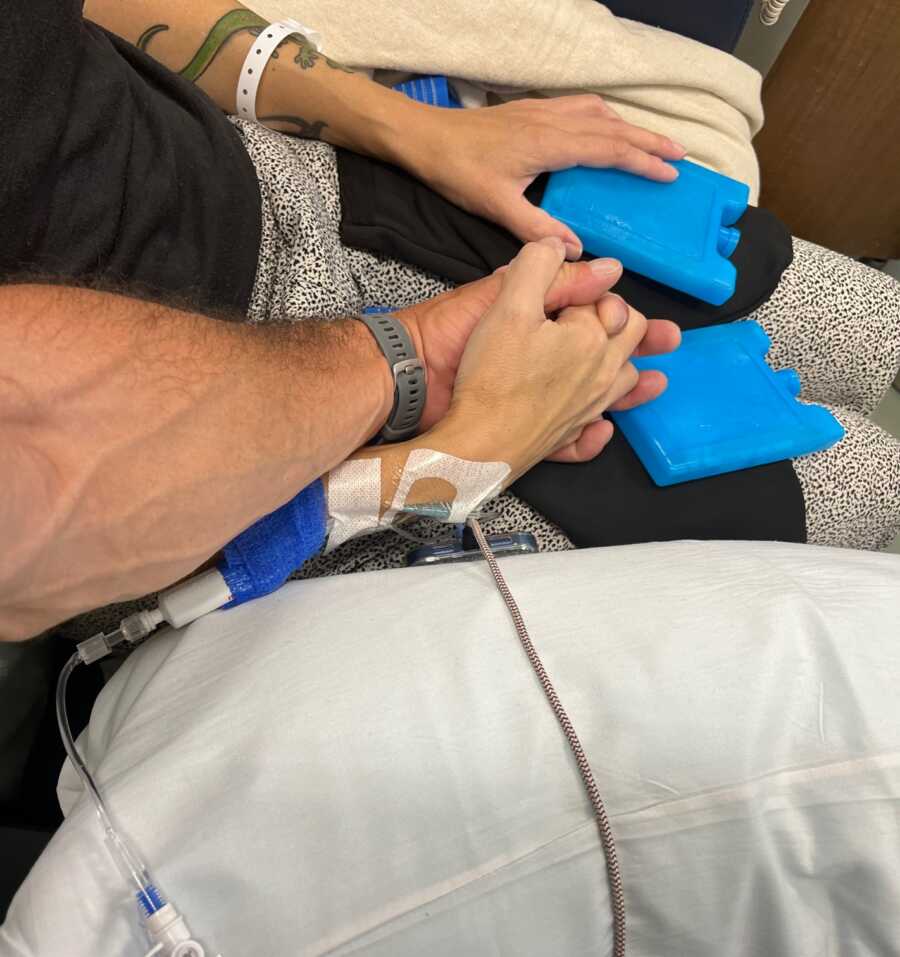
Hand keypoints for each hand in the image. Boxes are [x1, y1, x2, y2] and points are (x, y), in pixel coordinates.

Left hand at [399, 95, 685, 257]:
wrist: (427, 137)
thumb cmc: (459, 172)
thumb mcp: (497, 206)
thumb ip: (537, 228)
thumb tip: (576, 249)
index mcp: (550, 144)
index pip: (609, 151)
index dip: (642, 162)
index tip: (669, 173)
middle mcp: (553, 121)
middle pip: (613, 128)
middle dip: (649, 142)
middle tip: (681, 156)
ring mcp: (543, 111)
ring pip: (600, 114)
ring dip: (630, 128)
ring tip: (653, 144)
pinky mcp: (532, 110)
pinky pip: (581, 107)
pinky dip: (605, 118)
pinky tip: (607, 127)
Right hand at [443, 238, 676, 473]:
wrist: (479, 443)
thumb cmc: (492, 375)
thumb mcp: (508, 304)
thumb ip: (536, 266)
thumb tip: (560, 244)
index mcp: (591, 336)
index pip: (605, 300)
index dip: (586, 293)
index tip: (561, 297)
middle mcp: (601, 373)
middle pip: (631, 336)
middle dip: (622, 320)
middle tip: (603, 313)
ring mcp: (589, 408)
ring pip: (625, 382)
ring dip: (629, 368)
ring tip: (628, 365)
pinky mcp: (570, 436)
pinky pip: (597, 433)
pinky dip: (603, 425)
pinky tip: (603, 424)